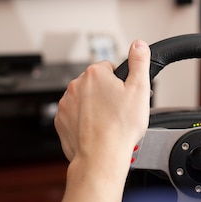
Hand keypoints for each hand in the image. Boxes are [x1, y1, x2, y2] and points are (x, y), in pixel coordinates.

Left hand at [52, 40, 151, 201]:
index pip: (109, 67)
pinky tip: (96, 130)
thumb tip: (138, 44)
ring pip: (85, 99)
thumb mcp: (140, 89)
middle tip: (119, 111)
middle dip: (107, 94)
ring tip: (108, 123)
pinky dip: (84, 121)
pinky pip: (75, 116)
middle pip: (96, 83)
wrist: (101, 157)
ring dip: (94, 107)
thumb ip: (139, 61)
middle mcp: (76, 85)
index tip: (124, 95)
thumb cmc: (120, 127)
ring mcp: (66, 104)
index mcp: (94, 74)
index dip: (120, 81)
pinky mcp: (61, 121)